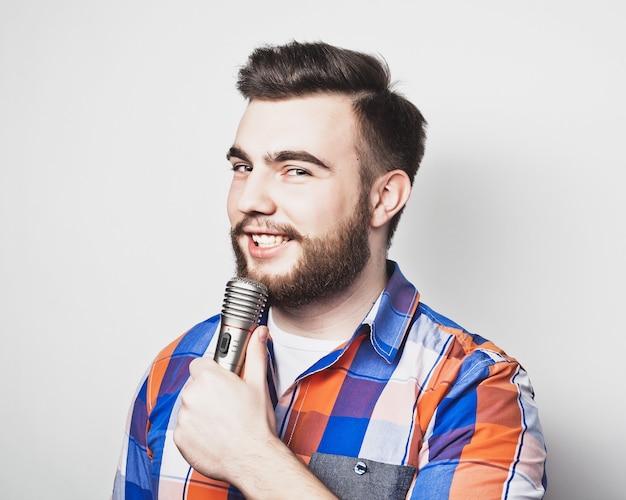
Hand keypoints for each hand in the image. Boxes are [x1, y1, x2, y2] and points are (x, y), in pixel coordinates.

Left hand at [174, 326, 337, 498]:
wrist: (252, 459)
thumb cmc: (256, 425)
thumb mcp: (258, 384)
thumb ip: (255, 354)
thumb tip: (259, 334)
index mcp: (209, 377)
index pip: (200, 364)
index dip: (212, 372)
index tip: (222, 380)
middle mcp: (192, 395)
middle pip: (195, 386)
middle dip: (208, 393)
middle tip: (227, 405)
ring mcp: (183, 417)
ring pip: (189, 407)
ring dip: (201, 412)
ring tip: (222, 423)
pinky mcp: (179, 438)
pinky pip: (184, 429)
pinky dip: (195, 432)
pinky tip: (214, 436)